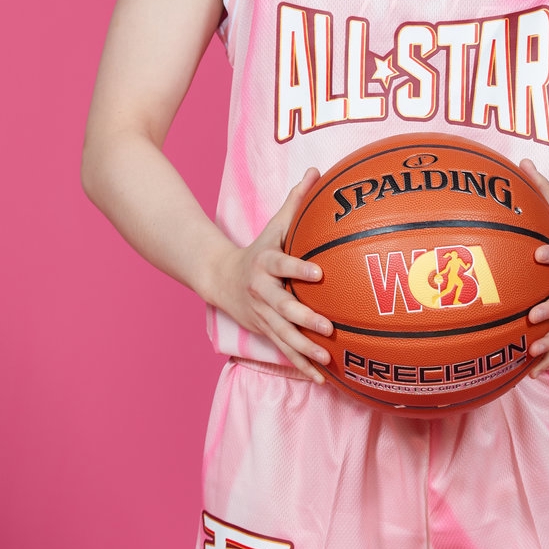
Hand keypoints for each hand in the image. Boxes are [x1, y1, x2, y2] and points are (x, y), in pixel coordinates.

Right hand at [210, 168, 332, 382]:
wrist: (219, 277)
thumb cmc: (259, 247)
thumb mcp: (274, 224)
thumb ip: (296, 200)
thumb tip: (316, 170)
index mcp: (265, 262)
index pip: (282, 264)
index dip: (297, 268)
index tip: (318, 273)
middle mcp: (261, 291)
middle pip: (282, 307)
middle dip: (304, 318)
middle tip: (327, 327)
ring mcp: (261, 314)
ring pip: (283, 334)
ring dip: (304, 349)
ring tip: (327, 359)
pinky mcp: (265, 330)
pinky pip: (284, 350)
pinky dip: (301, 365)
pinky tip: (322, 378)